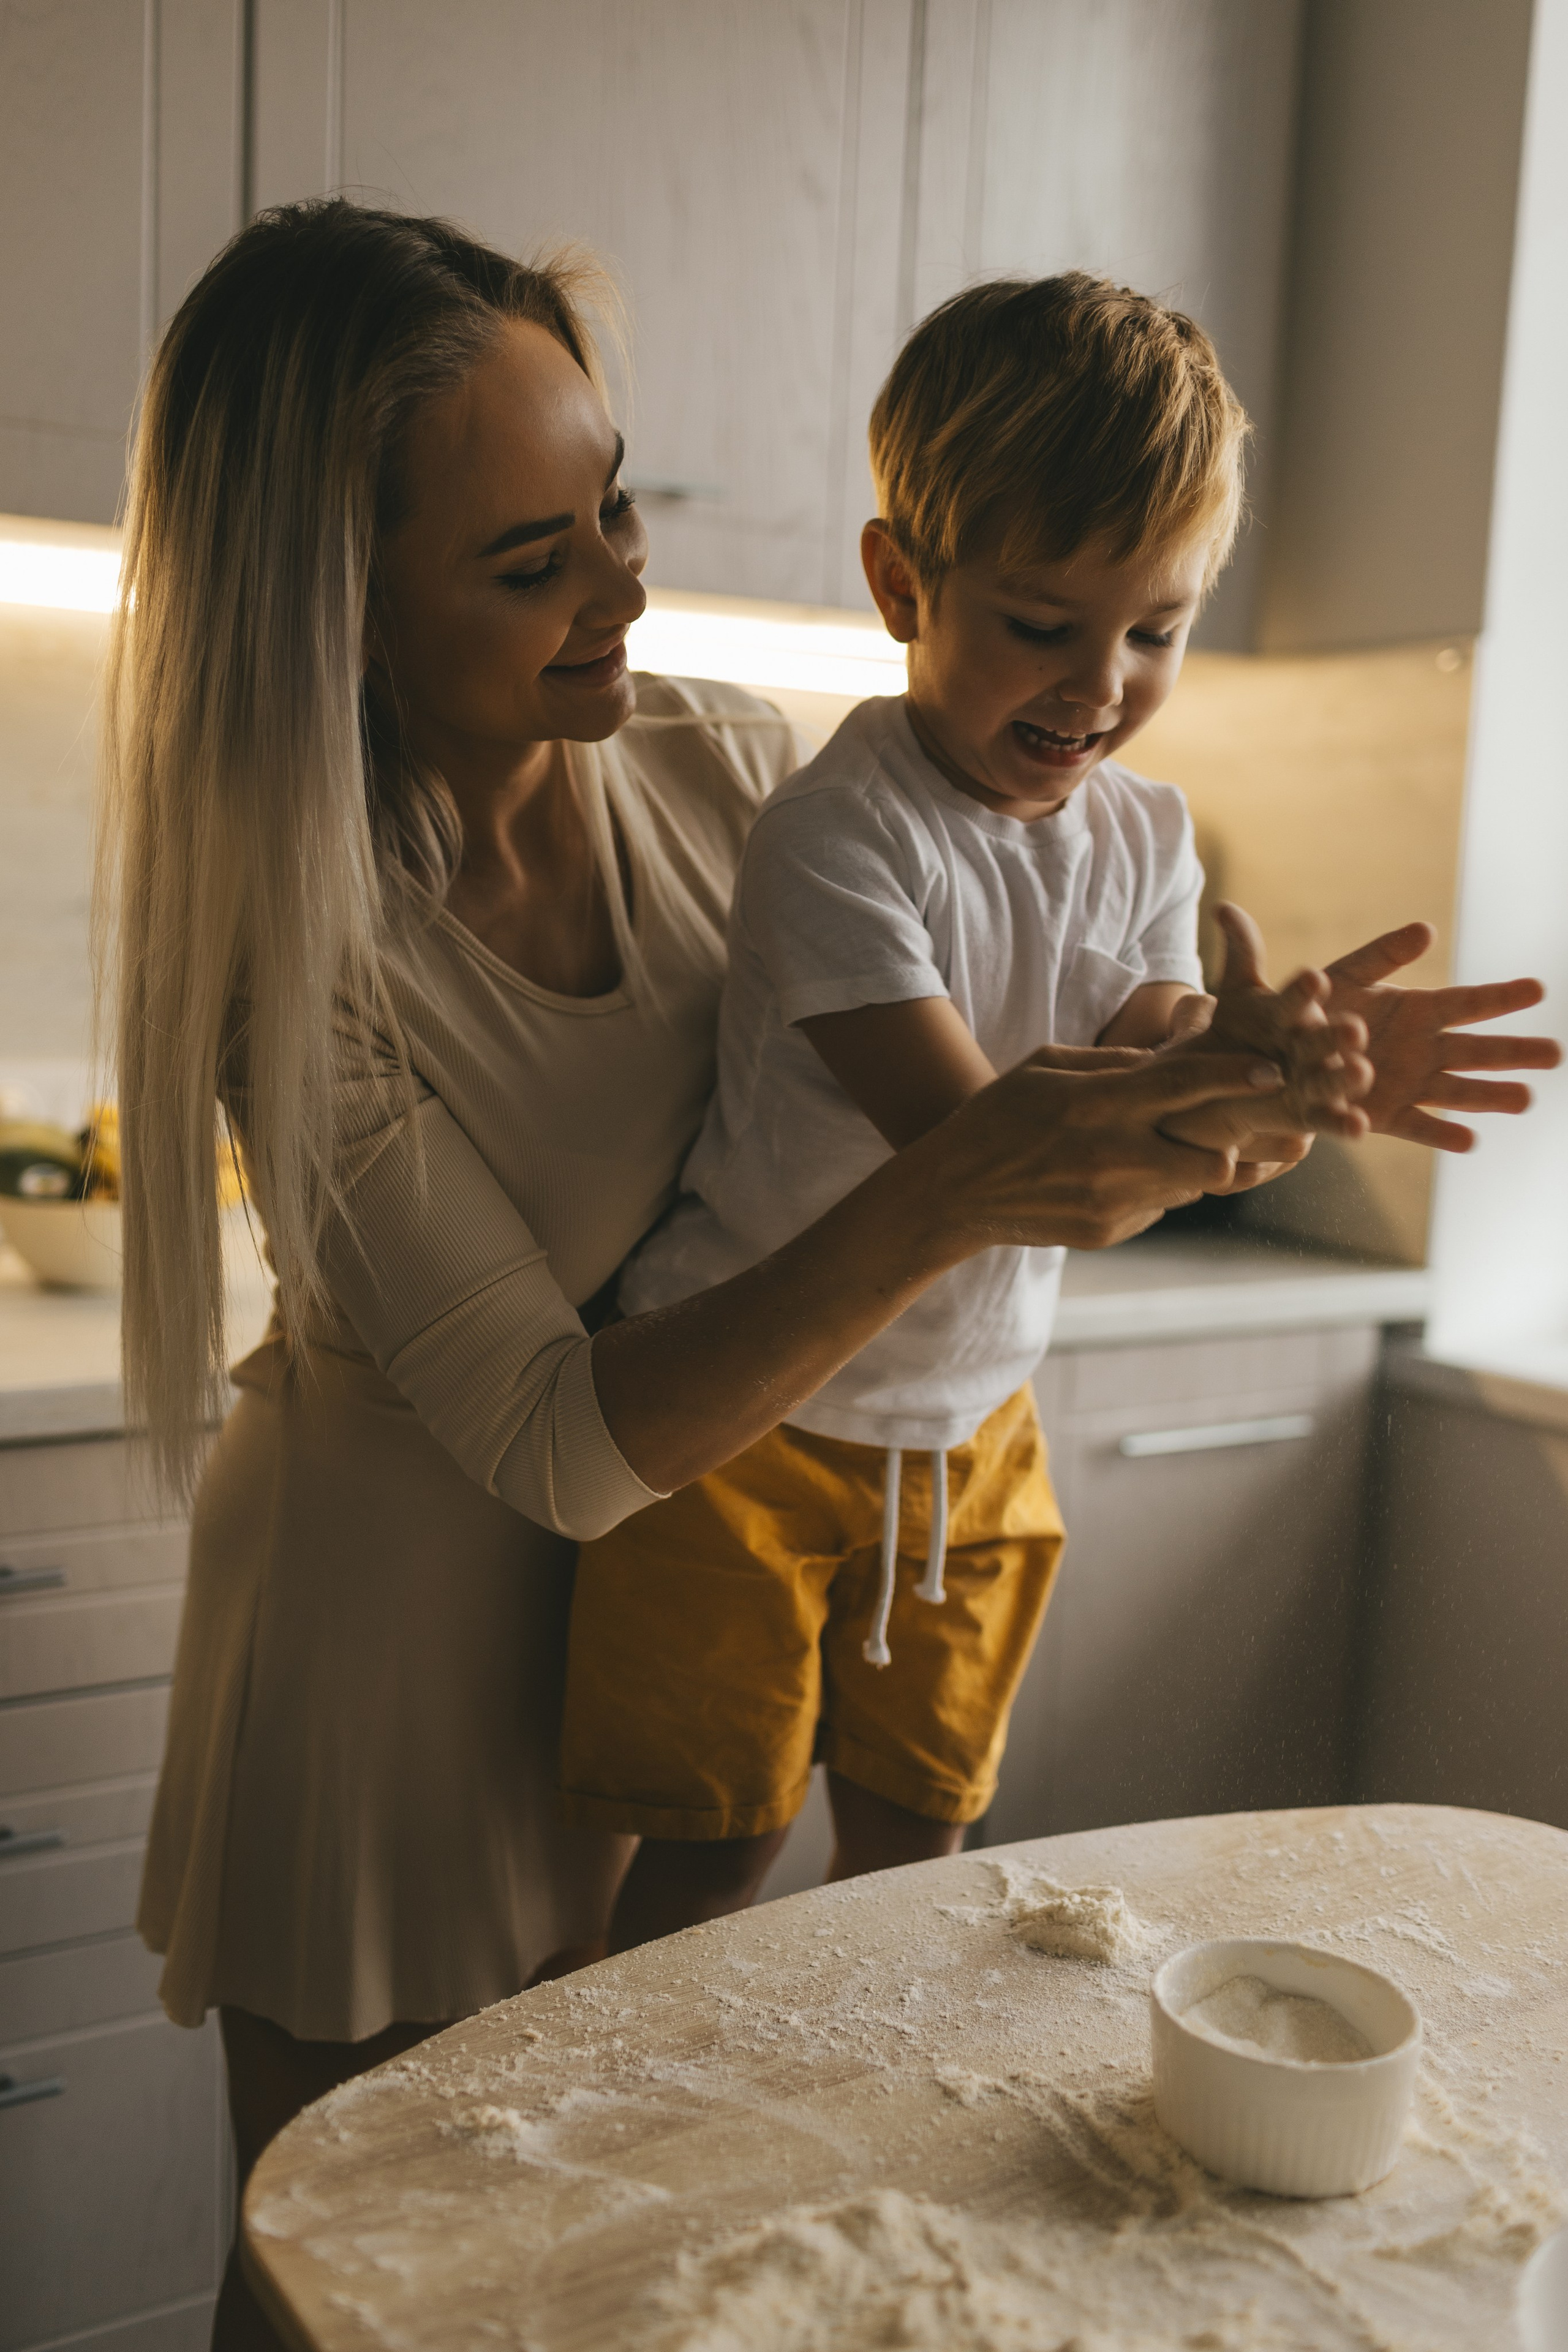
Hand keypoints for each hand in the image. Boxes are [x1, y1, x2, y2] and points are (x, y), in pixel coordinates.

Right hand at [939, 1042, 1291, 1251]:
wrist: (955, 1192)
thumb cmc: (1000, 1115)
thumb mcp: (1046, 1066)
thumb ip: (1114, 1063)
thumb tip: (1174, 1058)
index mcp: (1095, 1103)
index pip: (1182, 1084)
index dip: (1235, 1076)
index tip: (1273, 1070)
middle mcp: (1110, 1155)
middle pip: (1212, 1156)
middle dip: (1228, 1141)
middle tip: (1223, 1125)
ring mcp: (1111, 1201)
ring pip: (1191, 1185)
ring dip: (1190, 1164)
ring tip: (1158, 1147)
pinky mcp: (1107, 1231)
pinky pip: (1158, 1205)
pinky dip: (1151, 1188)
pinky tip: (1113, 1177)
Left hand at [1159, 903, 1370, 1162]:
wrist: (1234, 1077)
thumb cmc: (1246, 1027)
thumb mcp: (1239, 993)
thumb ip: (1240, 954)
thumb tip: (1224, 908)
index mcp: (1305, 1004)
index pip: (1307, 990)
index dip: (1306, 988)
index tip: (1308, 979)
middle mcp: (1325, 1038)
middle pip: (1333, 1034)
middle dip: (1339, 1032)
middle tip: (1350, 1028)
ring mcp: (1328, 1076)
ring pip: (1342, 1076)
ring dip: (1350, 1077)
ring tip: (1359, 1074)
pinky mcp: (1323, 1113)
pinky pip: (1339, 1120)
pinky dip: (1349, 1125)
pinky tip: (1359, 1128)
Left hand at [1322, 922, 1561, 1150]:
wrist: (1282, 1053)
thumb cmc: (1318, 1009)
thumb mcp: (1348, 975)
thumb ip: (1383, 954)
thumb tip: (1426, 929)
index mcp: (1419, 1012)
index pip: (1469, 1003)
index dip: (1501, 997)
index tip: (1538, 988)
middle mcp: (1423, 1050)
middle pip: (1476, 1052)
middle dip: (1514, 1053)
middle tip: (1554, 1054)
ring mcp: (1407, 1084)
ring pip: (1457, 1092)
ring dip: (1490, 1096)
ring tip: (1524, 1099)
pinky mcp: (1383, 1117)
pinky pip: (1416, 1127)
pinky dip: (1440, 1135)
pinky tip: (1470, 1141)